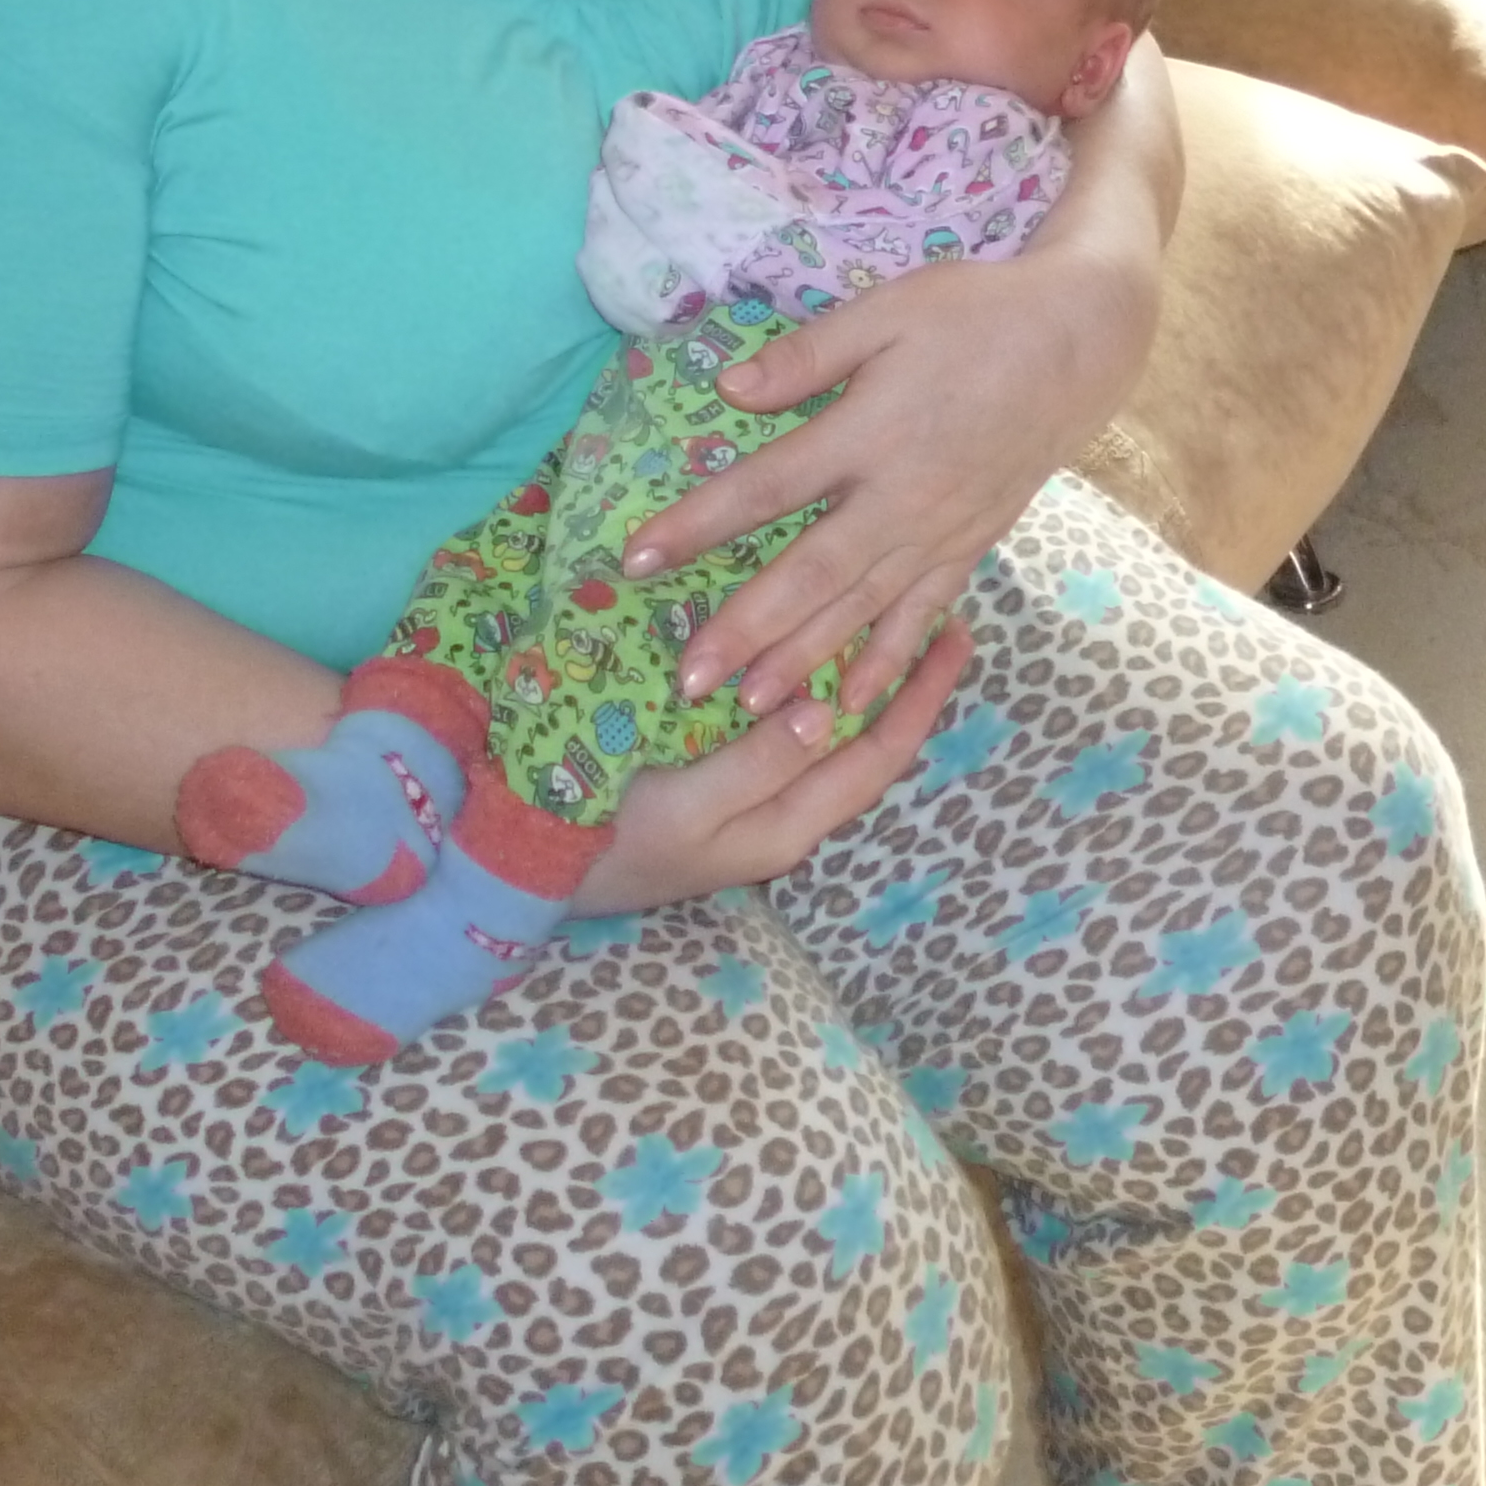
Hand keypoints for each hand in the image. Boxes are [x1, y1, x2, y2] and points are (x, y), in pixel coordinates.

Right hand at [573, 621, 974, 911]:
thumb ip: (757, 763)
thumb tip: (824, 713)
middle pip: (864, 747)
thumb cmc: (609, 839)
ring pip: (827, 739)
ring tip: (886, 622)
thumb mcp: (687, 805)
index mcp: (787, 827)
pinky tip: (805, 652)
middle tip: (937, 614)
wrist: (531, 872)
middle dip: (903, 685)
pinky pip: (785, 733)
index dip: (921, 698)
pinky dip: (809, 688)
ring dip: (859, 682)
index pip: (876, 757)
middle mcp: (782, 818)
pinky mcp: (716, 783)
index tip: (955, 633)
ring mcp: (750, 804)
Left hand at [616, 238, 1145, 723]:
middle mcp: (903, 496)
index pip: (767, 488)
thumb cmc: (974, 313)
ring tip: (753, 707)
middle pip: (812, 573)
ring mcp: (942, 530)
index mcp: (871, 432)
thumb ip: (808, 355)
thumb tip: (729, 391)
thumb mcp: (887, 310)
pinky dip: (888, 659)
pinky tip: (852, 700)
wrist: (1080, 343)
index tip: (637, 560)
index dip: (698, 525)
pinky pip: (922, 614)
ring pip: (863, 607)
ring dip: (807, 658)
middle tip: (690, 679)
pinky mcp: (971, 546)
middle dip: (748, 630)